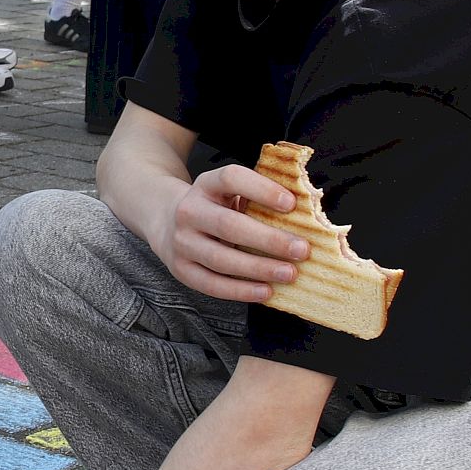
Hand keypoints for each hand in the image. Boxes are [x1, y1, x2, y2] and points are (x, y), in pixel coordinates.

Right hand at [152, 164, 309, 303]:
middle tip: (302, 250)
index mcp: (206, 185)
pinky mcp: (181, 269)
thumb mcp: (228, 192)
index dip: (261, 189)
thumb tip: (304, 216)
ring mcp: (181, 242)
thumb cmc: (215, 207)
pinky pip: (211, 284)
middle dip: (268, 239)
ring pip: (220, 259)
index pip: (231, 179)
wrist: (166, 220)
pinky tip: (265, 291)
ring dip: (258, 268)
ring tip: (289, 274)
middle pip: (228, 225)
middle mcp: (189, 211)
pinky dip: (240, 290)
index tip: (291, 204)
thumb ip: (257, 199)